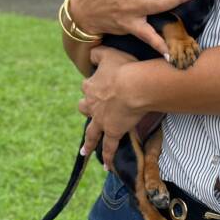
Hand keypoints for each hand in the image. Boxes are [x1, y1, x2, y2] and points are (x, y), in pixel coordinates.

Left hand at [78, 45, 144, 170]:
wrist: (135, 86)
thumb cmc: (124, 68)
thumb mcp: (109, 54)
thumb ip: (98, 53)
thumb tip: (91, 52)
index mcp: (91, 86)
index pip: (87, 86)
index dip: (94, 84)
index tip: (101, 83)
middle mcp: (93, 105)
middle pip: (84, 108)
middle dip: (87, 109)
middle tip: (91, 111)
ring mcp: (102, 121)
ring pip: (92, 132)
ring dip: (88, 142)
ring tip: (84, 150)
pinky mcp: (113, 132)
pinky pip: (109, 148)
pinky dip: (107, 157)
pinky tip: (105, 166)